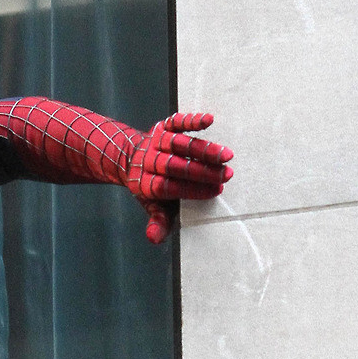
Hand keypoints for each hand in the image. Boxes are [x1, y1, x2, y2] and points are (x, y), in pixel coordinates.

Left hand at [125, 111, 232, 242]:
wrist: (130, 158)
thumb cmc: (151, 185)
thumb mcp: (152, 206)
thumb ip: (157, 221)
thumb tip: (154, 239)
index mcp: (146, 184)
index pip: (170, 187)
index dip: (193, 189)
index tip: (215, 190)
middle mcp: (150, 162)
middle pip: (176, 166)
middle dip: (202, 171)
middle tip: (227, 175)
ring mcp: (156, 143)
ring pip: (179, 144)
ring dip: (203, 149)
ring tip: (226, 156)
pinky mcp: (163, 127)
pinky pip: (177, 122)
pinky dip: (192, 120)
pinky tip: (209, 120)